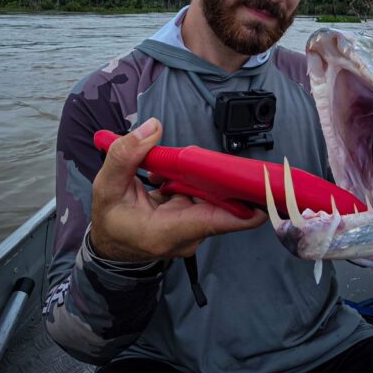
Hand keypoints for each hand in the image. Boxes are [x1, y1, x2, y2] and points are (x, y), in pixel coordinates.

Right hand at [89, 118, 266, 261]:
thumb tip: (152, 127)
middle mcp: (186, 237)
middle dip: (227, 179)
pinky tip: (173, 176)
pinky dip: (198, 183)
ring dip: (207, 178)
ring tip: (179, 167)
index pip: (214, 221)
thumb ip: (126, 155)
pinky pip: (207, 199)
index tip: (268, 194)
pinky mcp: (195, 223)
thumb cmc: (109, 219)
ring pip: (215, 199)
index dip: (245, 209)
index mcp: (165, 233)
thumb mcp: (105, 186)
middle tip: (225, 160)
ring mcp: (193, 231)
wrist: (110, 244)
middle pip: (222, 205)